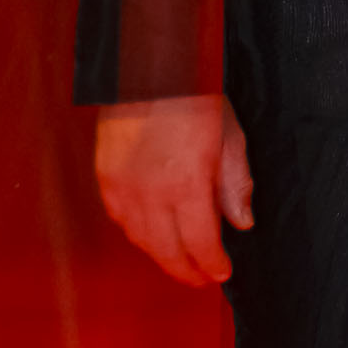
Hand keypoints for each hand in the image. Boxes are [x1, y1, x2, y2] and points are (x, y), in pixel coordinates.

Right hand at [94, 95, 253, 286]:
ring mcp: (123, 187)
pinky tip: (153, 235)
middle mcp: (150, 193)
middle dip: (187, 271)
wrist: (148, 69)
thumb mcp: (230, 138)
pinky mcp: (105, 177)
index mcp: (186, 184)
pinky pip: (121, 219)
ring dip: (162, 256)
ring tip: (180, 262)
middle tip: (202, 279)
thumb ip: (235, 185)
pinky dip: (138, 233)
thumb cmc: (193, 97)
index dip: (212, 265)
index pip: (200, 244)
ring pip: (141, 240)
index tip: (222, 272)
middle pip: (167, 251)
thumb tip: (241, 223)